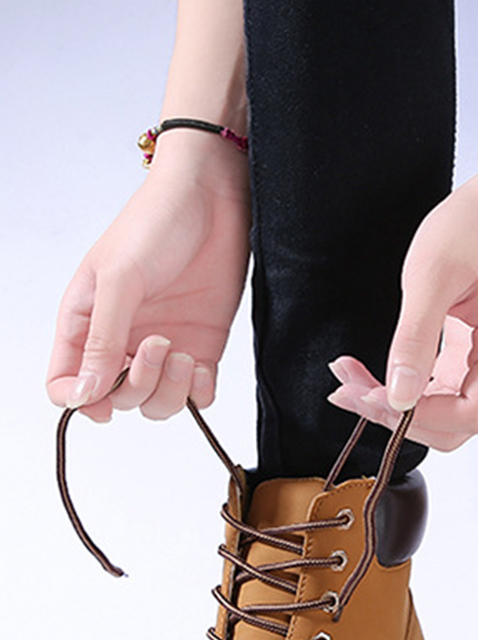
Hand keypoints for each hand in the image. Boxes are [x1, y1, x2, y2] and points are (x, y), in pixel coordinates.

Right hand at [47, 132, 249, 420]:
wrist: (212, 201)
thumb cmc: (154, 224)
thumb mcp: (120, 279)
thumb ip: (102, 339)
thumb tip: (88, 392)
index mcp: (86, 323)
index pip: (68, 383)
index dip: (82, 400)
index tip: (106, 394)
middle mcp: (122, 341)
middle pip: (118, 399)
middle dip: (138, 385)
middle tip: (159, 344)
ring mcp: (163, 347)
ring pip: (158, 404)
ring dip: (170, 391)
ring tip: (183, 353)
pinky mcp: (202, 347)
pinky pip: (197, 395)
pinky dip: (199, 392)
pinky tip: (202, 365)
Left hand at [328, 179, 477, 450]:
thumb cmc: (476, 228)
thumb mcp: (431, 276)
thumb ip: (415, 339)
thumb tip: (399, 396)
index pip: (469, 414)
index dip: (420, 418)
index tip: (373, 396)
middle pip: (457, 426)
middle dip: (401, 418)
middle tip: (349, 391)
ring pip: (447, 416)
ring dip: (398, 407)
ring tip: (351, 381)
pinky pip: (443, 395)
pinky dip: (407, 391)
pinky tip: (371, 376)